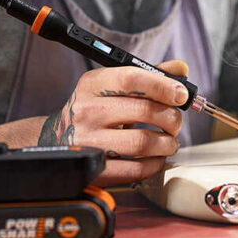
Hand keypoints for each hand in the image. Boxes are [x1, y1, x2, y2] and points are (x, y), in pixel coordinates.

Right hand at [38, 59, 188, 184]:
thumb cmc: (95, 109)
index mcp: (93, 84)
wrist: (56, 138)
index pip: (132, 78)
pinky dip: (155, 164)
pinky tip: (156, 157)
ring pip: (143, 142)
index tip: (181, 95)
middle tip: (176, 122)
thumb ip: (148, 75)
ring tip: (169, 141)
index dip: (163, 85)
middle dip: (172, 118)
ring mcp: (87, 142)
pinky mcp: (93, 169)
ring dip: (167, 143)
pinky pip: (135, 169)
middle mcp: (87, 111)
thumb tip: (180, 69)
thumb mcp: (112, 85)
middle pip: (145, 111)